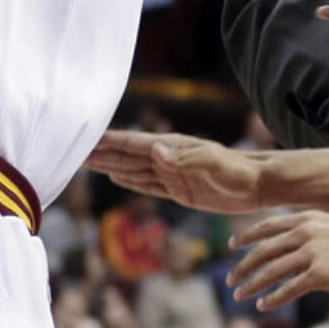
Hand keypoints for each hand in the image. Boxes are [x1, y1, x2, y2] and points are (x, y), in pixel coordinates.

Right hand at [88, 130, 264, 213]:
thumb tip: (153, 151)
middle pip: (125, 154)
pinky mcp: (178, 190)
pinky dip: (128, 180)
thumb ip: (183, 159)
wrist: (257, 184)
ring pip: (131, 168)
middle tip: (71, 148)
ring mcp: (171, 174)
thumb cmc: (237, 170)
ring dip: (109, 163)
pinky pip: (146, 183)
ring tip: (86, 160)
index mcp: (172, 147)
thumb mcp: (212, 163)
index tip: (83, 137)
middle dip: (100, 151)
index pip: (132, 143)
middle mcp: (166, 158)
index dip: (108, 141)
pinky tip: (116, 176)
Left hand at [230, 211, 328, 308]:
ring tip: (239, 295)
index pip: (268, 227)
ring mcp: (311, 253)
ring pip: (270, 271)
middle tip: (230, 280)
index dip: (248, 237)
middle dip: (243, 266)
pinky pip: (288, 289)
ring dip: (252, 284)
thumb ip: (317, 230)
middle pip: (263, 251)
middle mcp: (304, 233)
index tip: (233, 245)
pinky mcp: (320, 274)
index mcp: (307, 219)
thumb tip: (304, 239)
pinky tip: (263, 305)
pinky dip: (272, 298)